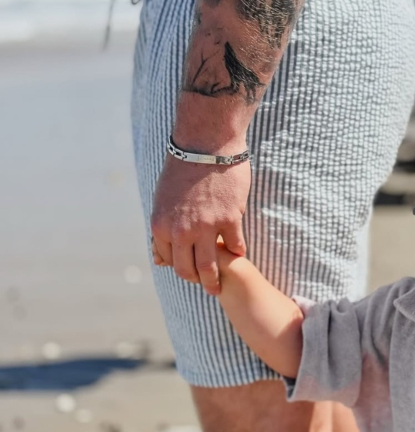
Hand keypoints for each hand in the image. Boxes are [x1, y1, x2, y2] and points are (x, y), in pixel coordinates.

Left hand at [150, 154, 250, 293]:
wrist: (205, 144)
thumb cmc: (182, 169)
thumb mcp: (162, 199)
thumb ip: (163, 229)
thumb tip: (159, 258)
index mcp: (160, 225)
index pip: (169, 260)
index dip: (181, 268)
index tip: (190, 272)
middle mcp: (180, 231)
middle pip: (188, 270)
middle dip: (197, 281)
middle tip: (207, 286)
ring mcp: (205, 227)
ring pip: (210, 267)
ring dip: (215, 281)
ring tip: (219, 286)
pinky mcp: (229, 219)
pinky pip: (235, 247)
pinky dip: (236, 253)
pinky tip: (238, 253)